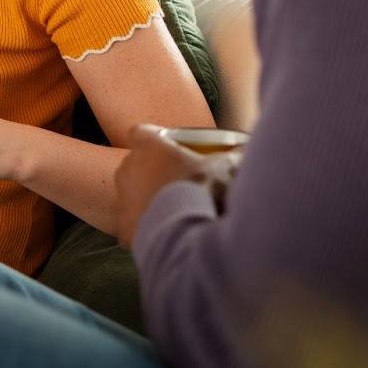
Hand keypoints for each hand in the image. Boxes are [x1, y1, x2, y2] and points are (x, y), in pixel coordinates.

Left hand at [115, 123, 237, 249]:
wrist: (187, 234)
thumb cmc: (202, 192)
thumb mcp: (223, 168)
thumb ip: (232, 155)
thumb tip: (244, 151)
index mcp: (148, 147)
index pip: (142, 133)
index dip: (154, 139)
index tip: (168, 147)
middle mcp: (128, 169)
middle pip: (137, 164)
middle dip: (153, 171)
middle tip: (177, 182)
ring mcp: (123, 199)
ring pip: (132, 195)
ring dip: (147, 199)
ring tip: (174, 211)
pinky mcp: (123, 228)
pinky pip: (132, 225)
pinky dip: (146, 229)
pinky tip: (166, 234)